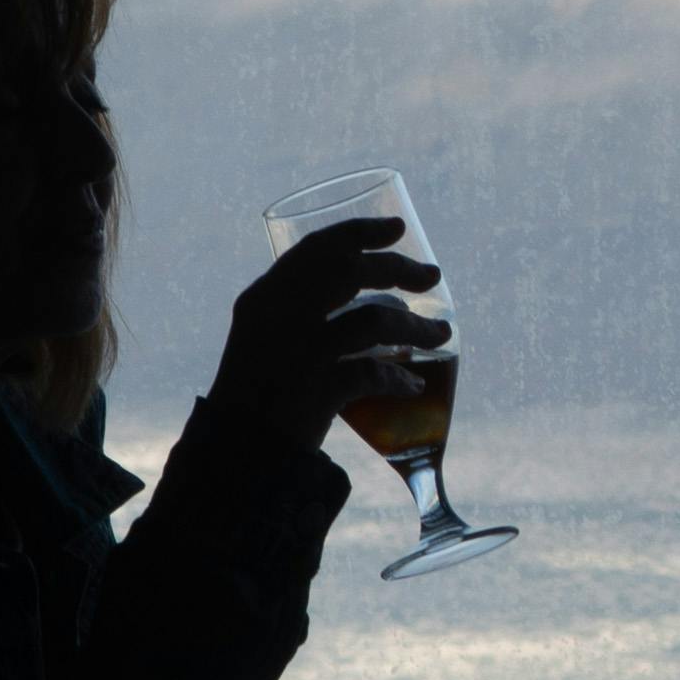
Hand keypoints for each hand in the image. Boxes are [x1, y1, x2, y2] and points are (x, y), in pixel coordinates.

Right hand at [214, 217, 446, 455]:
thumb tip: (359, 290)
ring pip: (373, 320)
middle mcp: (279, 316)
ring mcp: (299, 352)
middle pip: (350, 271)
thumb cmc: (254, 394)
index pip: (316, 249)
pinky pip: (374, 373)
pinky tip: (415, 386)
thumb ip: (296, 311)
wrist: (237, 451)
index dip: (359, 232)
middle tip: (431, 276)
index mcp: (264, 298)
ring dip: (415, 327)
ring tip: (442, 335)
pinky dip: (399, 378)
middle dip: (398, 268)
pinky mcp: (317, 390)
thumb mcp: (262, 338)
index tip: (397, 227)